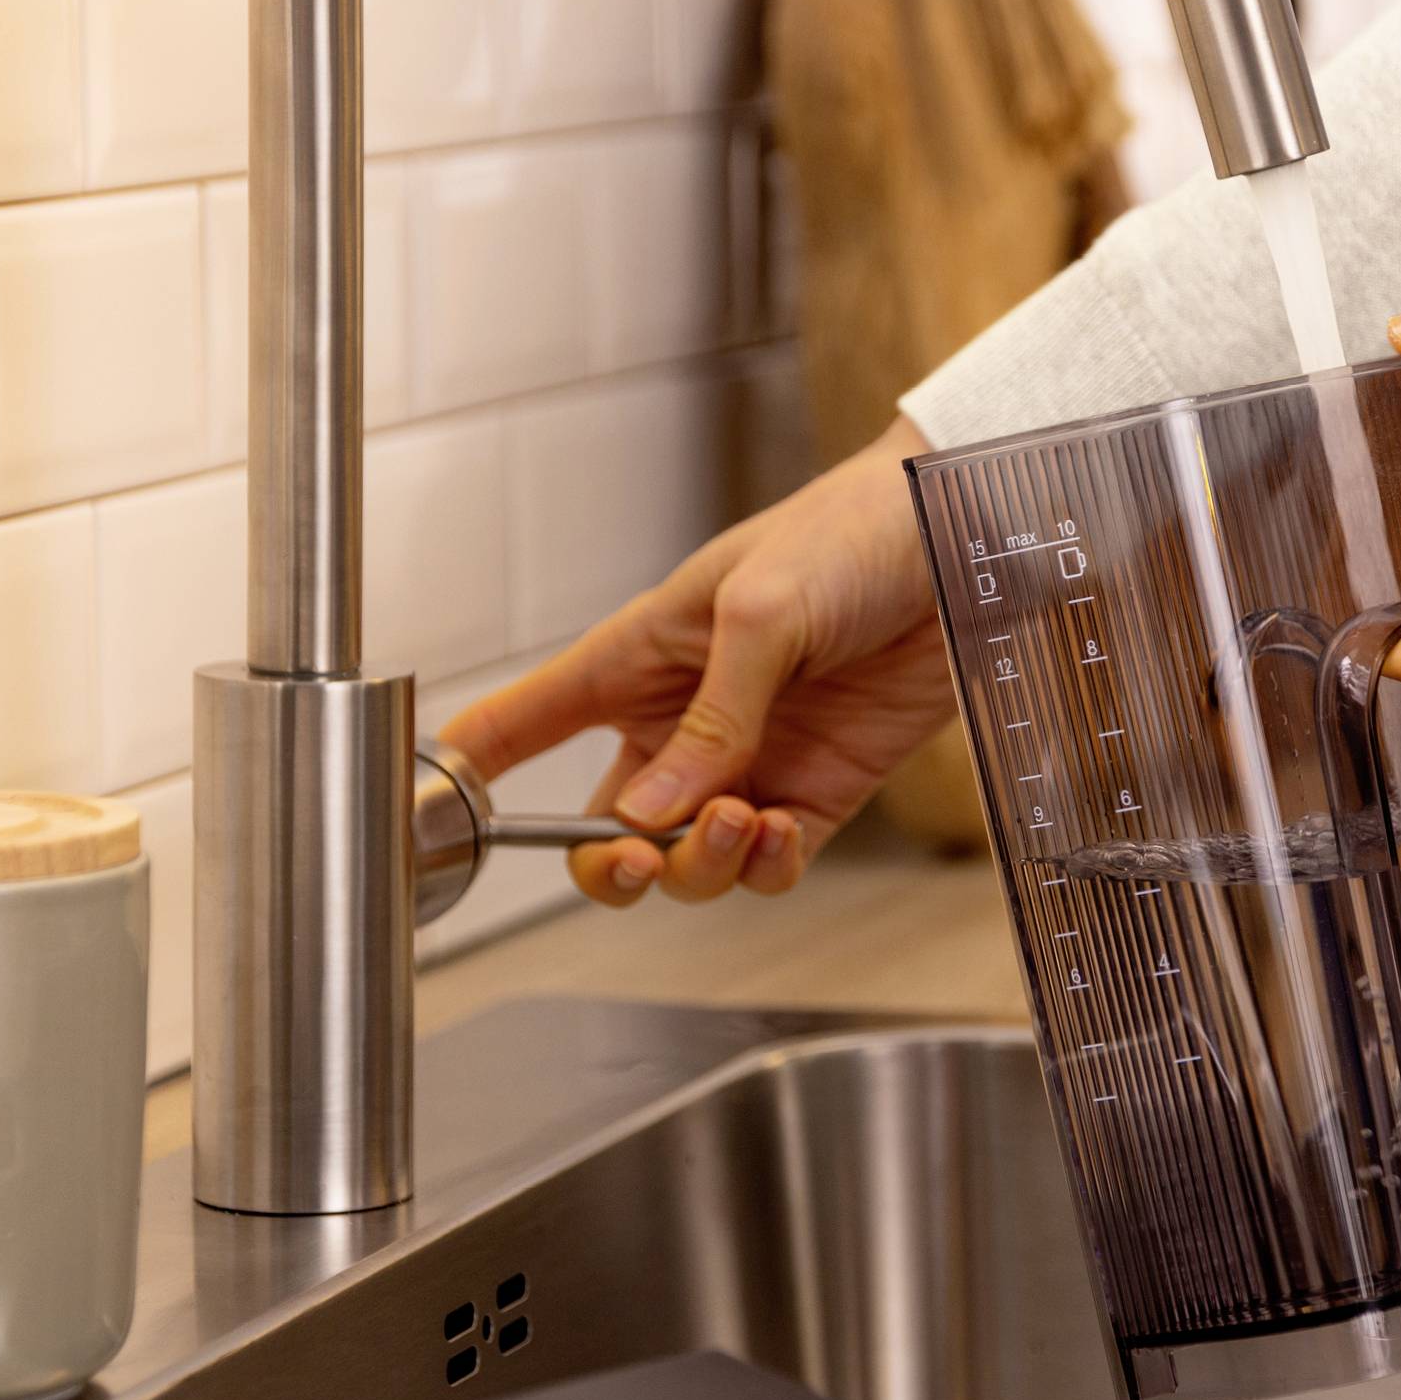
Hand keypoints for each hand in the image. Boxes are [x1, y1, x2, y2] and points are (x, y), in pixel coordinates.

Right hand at [440, 416, 949, 906]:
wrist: (969, 537)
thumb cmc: (853, 532)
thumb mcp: (762, 607)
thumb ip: (710, 716)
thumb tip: (653, 812)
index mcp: (638, 657)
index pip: (525, 721)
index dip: (470, 776)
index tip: (431, 827)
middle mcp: (682, 720)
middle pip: (604, 827)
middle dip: (608, 862)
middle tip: (638, 854)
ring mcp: (751, 760)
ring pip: (687, 859)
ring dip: (699, 864)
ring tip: (739, 820)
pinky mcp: (822, 788)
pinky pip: (769, 862)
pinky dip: (765, 867)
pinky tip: (777, 835)